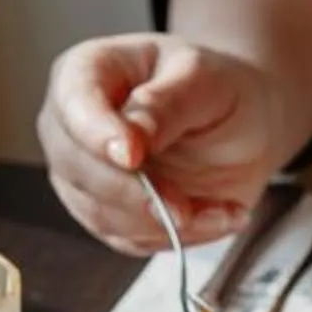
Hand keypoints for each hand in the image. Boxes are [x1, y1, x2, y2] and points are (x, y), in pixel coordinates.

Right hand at [37, 34, 288, 256]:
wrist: (239, 123)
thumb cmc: (216, 88)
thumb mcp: (205, 81)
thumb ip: (167, 104)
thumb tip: (131, 138)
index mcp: (87, 72)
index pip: (74, 104)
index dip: (99, 136)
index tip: (134, 157)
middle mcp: (72, 125)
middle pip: (78, 169)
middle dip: (134, 195)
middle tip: (186, 208)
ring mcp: (83, 174)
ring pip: (100, 214)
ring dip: (164, 224)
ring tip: (222, 211)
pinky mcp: (106, 215)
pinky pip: (129, 240)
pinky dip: (177, 238)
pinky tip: (216, 218)